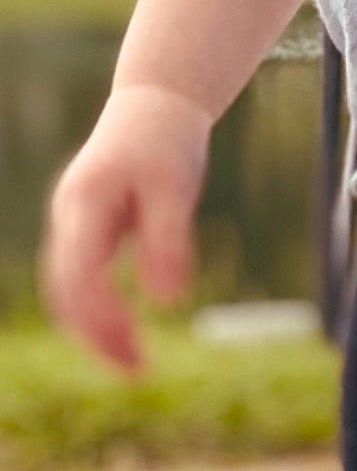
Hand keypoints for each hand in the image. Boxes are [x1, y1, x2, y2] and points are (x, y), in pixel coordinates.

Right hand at [40, 83, 212, 372]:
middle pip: (65, 290)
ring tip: (135, 362)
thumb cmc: (168, 139)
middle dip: (96, 335)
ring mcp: (72, 222)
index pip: (79, 275)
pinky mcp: (86, 228)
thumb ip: (169, 238)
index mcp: (85, 203)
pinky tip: (127, 330)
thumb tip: (165, 301)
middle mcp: (69, 215)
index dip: (100, 316)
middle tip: (138, 371)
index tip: (135, 345)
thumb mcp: (177, 185)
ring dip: (94, 328)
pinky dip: (98, 309)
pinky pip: (81, 279)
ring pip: (67, 289)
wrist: (157, 99)